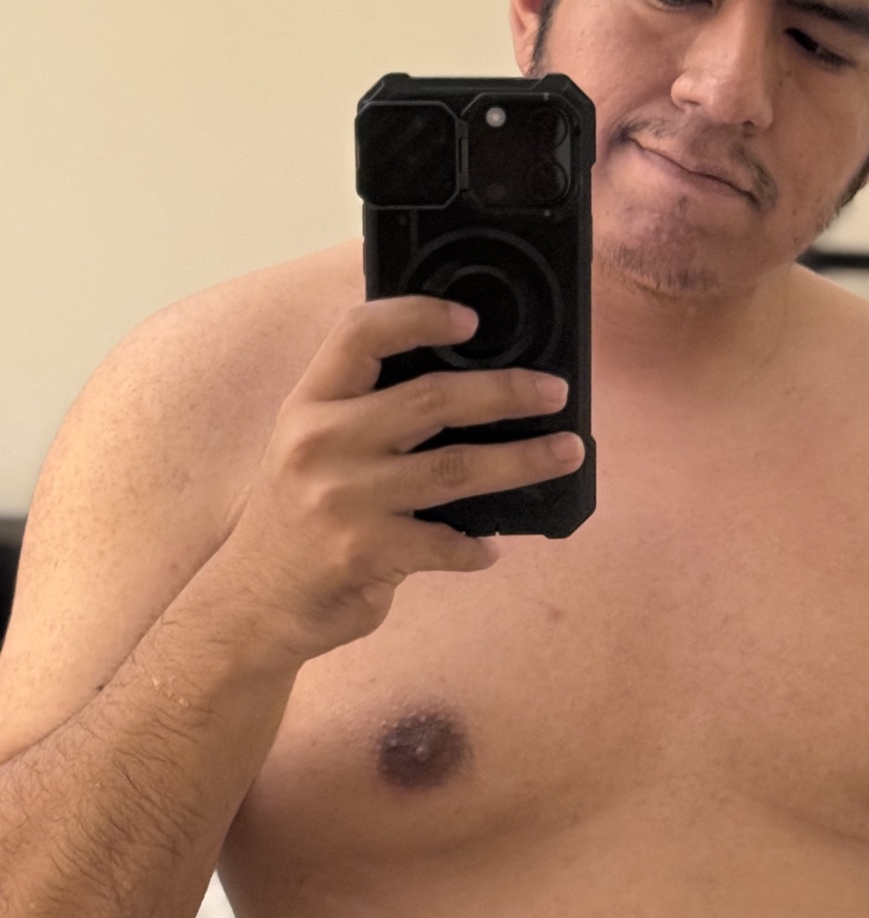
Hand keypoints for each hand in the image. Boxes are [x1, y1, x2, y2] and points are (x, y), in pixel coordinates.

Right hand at [215, 297, 581, 659]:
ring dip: (523, 461)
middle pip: (431, 398)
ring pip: (455, 468)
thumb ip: (365, 414)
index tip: (471, 319)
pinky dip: (476, 547)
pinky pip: (447, 543)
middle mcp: (322, 442)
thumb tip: (465, 393)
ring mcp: (344, 498)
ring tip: (566, 453)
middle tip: (553, 392)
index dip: (418, 315)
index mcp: (310, 403)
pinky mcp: (366, 552)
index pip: (360, 333)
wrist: (253, 602)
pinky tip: (491, 547)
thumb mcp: (310, 447)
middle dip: (504, 392)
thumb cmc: (296, 517)